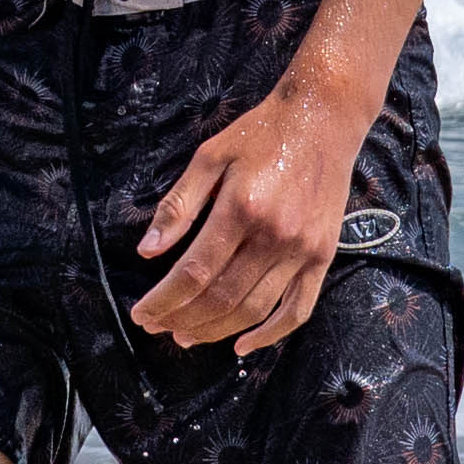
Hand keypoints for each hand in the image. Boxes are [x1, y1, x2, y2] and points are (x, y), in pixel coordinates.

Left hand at [128, 86, 368, 357]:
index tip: (141, 314)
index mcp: (241, 208)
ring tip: (186, 336)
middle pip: (221, 297)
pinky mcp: (323, 256)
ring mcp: (303, 250)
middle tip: (157, 327)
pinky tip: (243, 346)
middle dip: (182, 319)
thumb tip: (147, 251)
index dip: (163, 300)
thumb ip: (178, 205)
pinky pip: (298, 309)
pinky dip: (270, 335)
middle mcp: (274, 235)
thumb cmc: (260, 133)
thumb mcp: (209, 156)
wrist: (323, 118)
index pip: (194, 272)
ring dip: (216, 331)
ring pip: (254, 310)